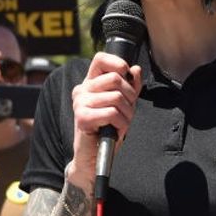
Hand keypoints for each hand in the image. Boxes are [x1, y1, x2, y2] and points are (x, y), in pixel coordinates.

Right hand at [70, 52, 142, 185]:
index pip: (101, 59)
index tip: (126, 78)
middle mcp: (82, 90)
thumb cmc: (106, 129)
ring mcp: (80, 103)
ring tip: (121, 124)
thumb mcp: (123, 105)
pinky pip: (112, 113)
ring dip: (127, 114)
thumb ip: (130, 86)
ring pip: (116, 97)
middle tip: (127, 112)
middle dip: (130, 97)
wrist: (93, 157)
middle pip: (115, 78)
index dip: (118, 64)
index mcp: (90, 83)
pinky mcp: (82, 118)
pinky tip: (116, 131)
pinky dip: (121, 124)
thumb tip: (135, 70)